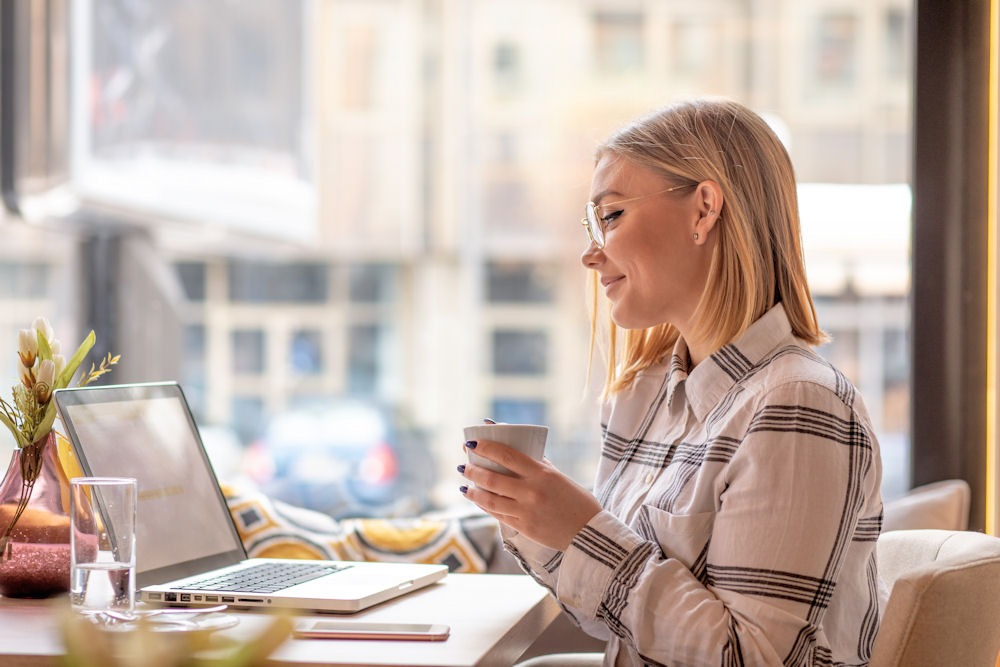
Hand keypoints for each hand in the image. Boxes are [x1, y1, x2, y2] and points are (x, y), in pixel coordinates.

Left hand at [459, 438, 601, 551]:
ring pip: (490, 500)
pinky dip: (485, 506)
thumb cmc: (576, 500)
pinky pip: (498, 515)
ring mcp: (526, 511)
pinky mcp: (524, 528)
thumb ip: (538, 464)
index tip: (472, 444)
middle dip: (473, 471)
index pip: (507, 456)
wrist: (589, 533)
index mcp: (541, 474)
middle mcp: (531, 492)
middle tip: (464, 465)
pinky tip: (478, 500)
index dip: (487, 448)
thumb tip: (516, 448)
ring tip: (465, 485)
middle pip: (493, 479)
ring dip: (473, 491)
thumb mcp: (559, 477)